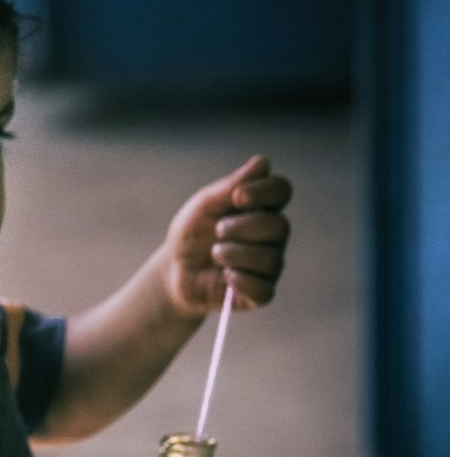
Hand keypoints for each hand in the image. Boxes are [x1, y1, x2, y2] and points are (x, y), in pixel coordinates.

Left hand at [161, 155, 290, 317]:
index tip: (237, 197)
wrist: (174, 271)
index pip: (281, 191)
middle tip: (217, 230)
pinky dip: (241, 281)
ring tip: (215, 253)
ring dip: (235, 254)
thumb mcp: (204, 206)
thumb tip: (263, 162)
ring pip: (271, 259)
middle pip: (279, 227)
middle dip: (243, 227)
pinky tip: (225, 276)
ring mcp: (269, 265)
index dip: (264, 192)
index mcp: (261, 208)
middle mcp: (272, 235)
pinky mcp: (259, 293)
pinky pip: (264, 290)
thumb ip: (231, 186)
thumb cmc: (192, 234)